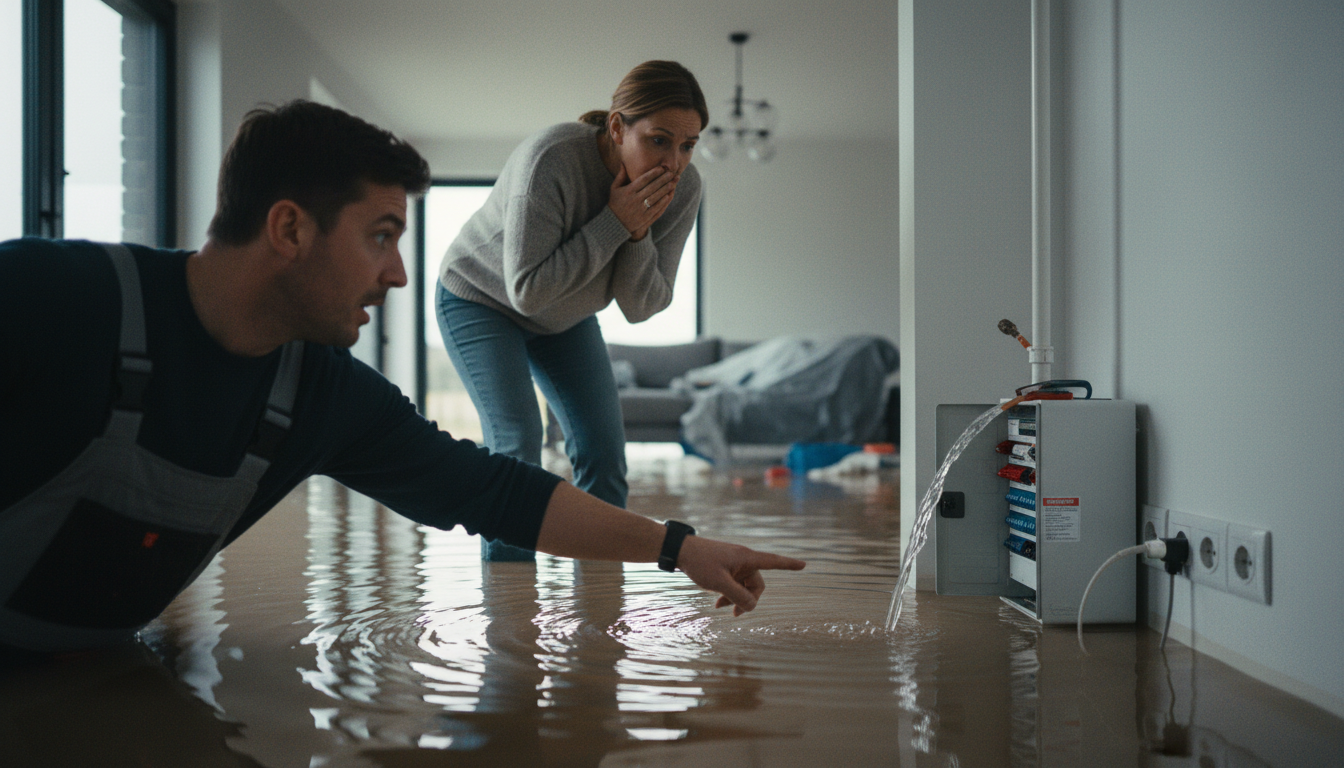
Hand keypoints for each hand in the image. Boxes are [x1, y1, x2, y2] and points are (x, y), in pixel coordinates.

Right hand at [608, 165, 676, 240]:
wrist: (614, 223)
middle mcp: (634, 199)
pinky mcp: (644, 218)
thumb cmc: (614, 203)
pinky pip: (655, 209)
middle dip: (663, 179)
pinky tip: (669, 196)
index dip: (654, 173)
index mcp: (628, 191)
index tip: (662, 168)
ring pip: (655, 197)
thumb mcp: (614, 188)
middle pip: (652, 187)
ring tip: (674, 183)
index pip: (644, 179)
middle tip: (672, 173)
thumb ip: (620, 175)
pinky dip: (663, 202)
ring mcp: (640, 209)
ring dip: (665, 189)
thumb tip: (623, 162)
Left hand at [674, 535, 806, 615]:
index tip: (804, 565)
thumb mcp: (719, 582)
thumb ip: (737, 596)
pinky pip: (734, 583)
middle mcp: (744, 559)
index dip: (789, 565)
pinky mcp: (726, 567)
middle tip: (735, 613)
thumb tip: (751, 606)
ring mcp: (735, 563)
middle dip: (748, 599)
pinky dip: (729, 593)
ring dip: (736, 598)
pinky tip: (717, 603)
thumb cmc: (699, 562)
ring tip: (720, 608)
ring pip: (744, 586)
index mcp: (746, 558)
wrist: (681, 551)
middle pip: (756, 584)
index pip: (773, 561)